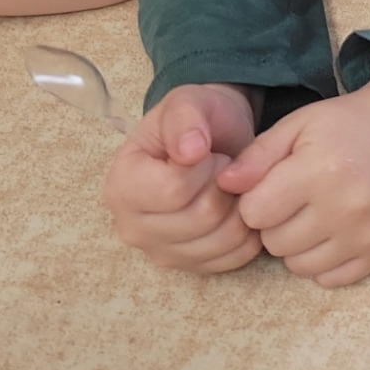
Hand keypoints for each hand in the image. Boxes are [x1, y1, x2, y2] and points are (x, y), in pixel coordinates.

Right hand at [103, 82, 261, 273]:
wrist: (210, 142)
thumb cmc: (194, 121)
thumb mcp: (187, 102)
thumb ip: (185, 119)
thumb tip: (190, 151)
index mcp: (121, 187)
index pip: (174, 191)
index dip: (205, 167)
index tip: (207, 151)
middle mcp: (132, 228)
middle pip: (202, 217)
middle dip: (225, 184)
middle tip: (222, 166)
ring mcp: (161, 253)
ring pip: (224, 239)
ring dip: (240, 204)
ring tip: (229, 183)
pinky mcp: (191, 267)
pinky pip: (236, 256)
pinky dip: (248, 229)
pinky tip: (236, 205)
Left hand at [217, 66, 369, 288]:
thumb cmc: (342, 126)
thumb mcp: (296, 126)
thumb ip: (257, 156)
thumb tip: (223, 185)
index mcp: (320, 169)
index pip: (255, 213)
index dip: (255, 201)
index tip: (270, 187)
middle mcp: (346, 205)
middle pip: (275, 244)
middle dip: (275, 223)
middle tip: (295, 200)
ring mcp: (367, 232)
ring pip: (299, 266)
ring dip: (297, 245)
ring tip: (314, 214)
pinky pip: (330, 279)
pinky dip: (324, 261)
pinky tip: (333, 231)